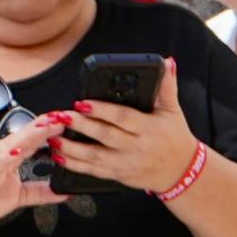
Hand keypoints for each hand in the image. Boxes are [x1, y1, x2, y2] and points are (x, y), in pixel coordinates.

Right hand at [0, 117, 61, 236]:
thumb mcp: (19, 197)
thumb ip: (40, 193)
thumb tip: (62, 192)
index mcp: (10, 156)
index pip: (34, 139)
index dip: (51, 130)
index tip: (69, 122)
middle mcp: (2, 153)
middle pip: (28, 135)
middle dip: (46, 125)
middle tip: (65, 116)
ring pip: (15, 142)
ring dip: (32, 133)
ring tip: (48, 126)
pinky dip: (8, 154)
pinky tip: (19, 149)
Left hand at [49, 66, 197, 193]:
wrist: (182, 172)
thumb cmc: (175, 138)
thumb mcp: (172, 111)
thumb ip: (166, 86)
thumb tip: (167, 62)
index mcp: (148, 128)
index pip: (123, 117)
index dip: (102, 110)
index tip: (82, 103)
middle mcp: (136, 147)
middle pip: (105, 136)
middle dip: (81, 126)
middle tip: (61, 117)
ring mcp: (126, 163)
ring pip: (96, 157)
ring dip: (72, 148)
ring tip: (54, 138)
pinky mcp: (119, 175)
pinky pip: (94, 171)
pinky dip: (75, 165)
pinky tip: (59, 157)